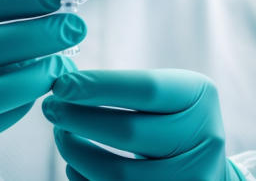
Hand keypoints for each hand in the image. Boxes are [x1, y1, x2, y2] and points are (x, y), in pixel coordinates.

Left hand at [43, 69, 243, 180]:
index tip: (60, 85)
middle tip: (50, 109)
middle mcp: (205, 140)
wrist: (204, 167)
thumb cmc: (171, 120)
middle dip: (79, 119)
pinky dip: (87, 179)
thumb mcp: (164, 94)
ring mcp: (192, 178)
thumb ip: (123, 89)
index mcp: (200, 97)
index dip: (98, 86)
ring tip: (61, 136)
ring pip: (118, 175)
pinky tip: (76, 164)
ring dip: (77, 154)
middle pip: (129, 132)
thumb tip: (63, 87)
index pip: (146, 88)